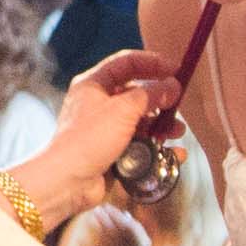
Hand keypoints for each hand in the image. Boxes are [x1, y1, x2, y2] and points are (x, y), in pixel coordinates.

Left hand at [2, 48, 186, 194]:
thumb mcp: (123, 110)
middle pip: (136, 93)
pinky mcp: (112, 151)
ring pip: (141, 120)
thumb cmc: (88, 139)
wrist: (67, 182)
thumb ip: (151, 94)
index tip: (175, 70)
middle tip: (178, 105)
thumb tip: (172, 85)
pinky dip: (155, 146)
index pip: (127, 63)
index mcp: (93, 84)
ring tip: (177, 132)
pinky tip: (173, 153)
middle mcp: (98, 104)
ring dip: (161, 125)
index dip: (152, 63)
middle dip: (161, 99)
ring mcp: (105, 129)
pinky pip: (139, 144)